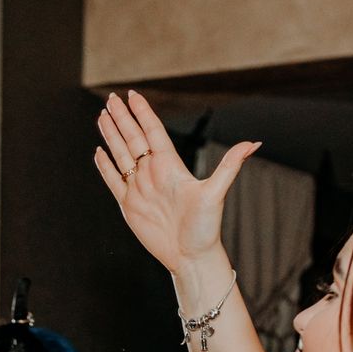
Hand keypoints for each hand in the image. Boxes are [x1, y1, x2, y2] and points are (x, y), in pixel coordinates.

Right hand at [94, 91, 256, 276]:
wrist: (190, 257)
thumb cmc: (206, 228)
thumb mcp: (217, 193)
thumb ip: (230, 165)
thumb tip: (253, 143)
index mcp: (170, 166)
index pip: (152, 131)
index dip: (142, 112)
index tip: (132, 95)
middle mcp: (153, 173)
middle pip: (133, 138)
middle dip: (122, 118)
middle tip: (111, 98)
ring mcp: (139, 188)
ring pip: (121, 155)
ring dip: (111, 135)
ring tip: (102, 116)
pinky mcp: (129, 205)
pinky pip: (113, 180)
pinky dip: (105, 166)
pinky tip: (99, 152)